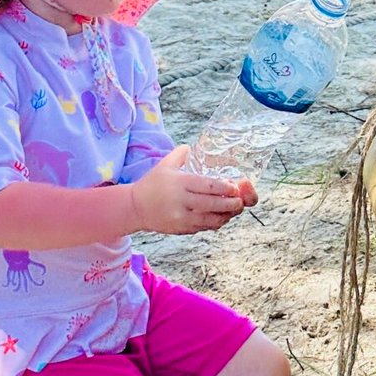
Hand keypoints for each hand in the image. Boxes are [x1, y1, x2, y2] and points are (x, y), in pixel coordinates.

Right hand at [128, 147, 257, 234]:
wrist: (135, 207)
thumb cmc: (153, 183)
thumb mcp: (166, 165)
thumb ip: (182, 154)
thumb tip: (197, 146)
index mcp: (179, 183)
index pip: (208, 186)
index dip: (225, 188)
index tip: (235, 187)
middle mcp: (180, 201)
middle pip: (212, 204)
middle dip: (231, 204)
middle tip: (240, 201)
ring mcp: (180, 218)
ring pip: (210, 219)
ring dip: (226, 216)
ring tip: (235, 210)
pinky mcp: (180, 229)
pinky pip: (202, 227)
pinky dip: (215, 223)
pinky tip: (221, 218)